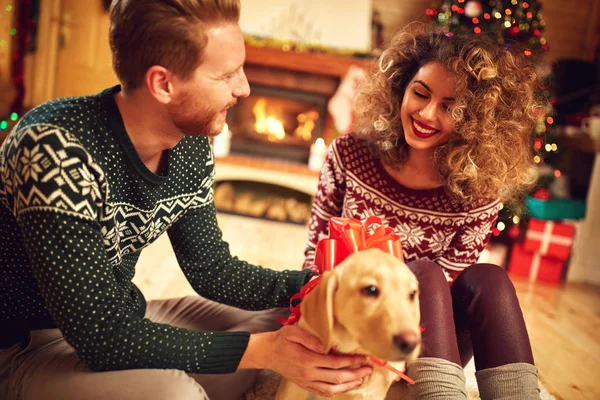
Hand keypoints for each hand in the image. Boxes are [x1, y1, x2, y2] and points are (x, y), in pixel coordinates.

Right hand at [240, 326, 371, 396]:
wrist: (268, 352)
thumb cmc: (282, 339)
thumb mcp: (293, 332)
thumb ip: (310, 338)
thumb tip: (326, 344)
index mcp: (307, 360)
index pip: (335, 363)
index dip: (351, 361)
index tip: (363, 357)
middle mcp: (308, 373)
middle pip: (337, 378)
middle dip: (355, 374)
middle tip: (368, 369)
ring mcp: (307, 381)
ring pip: (332, 389)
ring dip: (348, 385)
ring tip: (360, 379)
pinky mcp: (305, 384)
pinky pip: (322, 392)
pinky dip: (335, 392)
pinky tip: (344, 387)